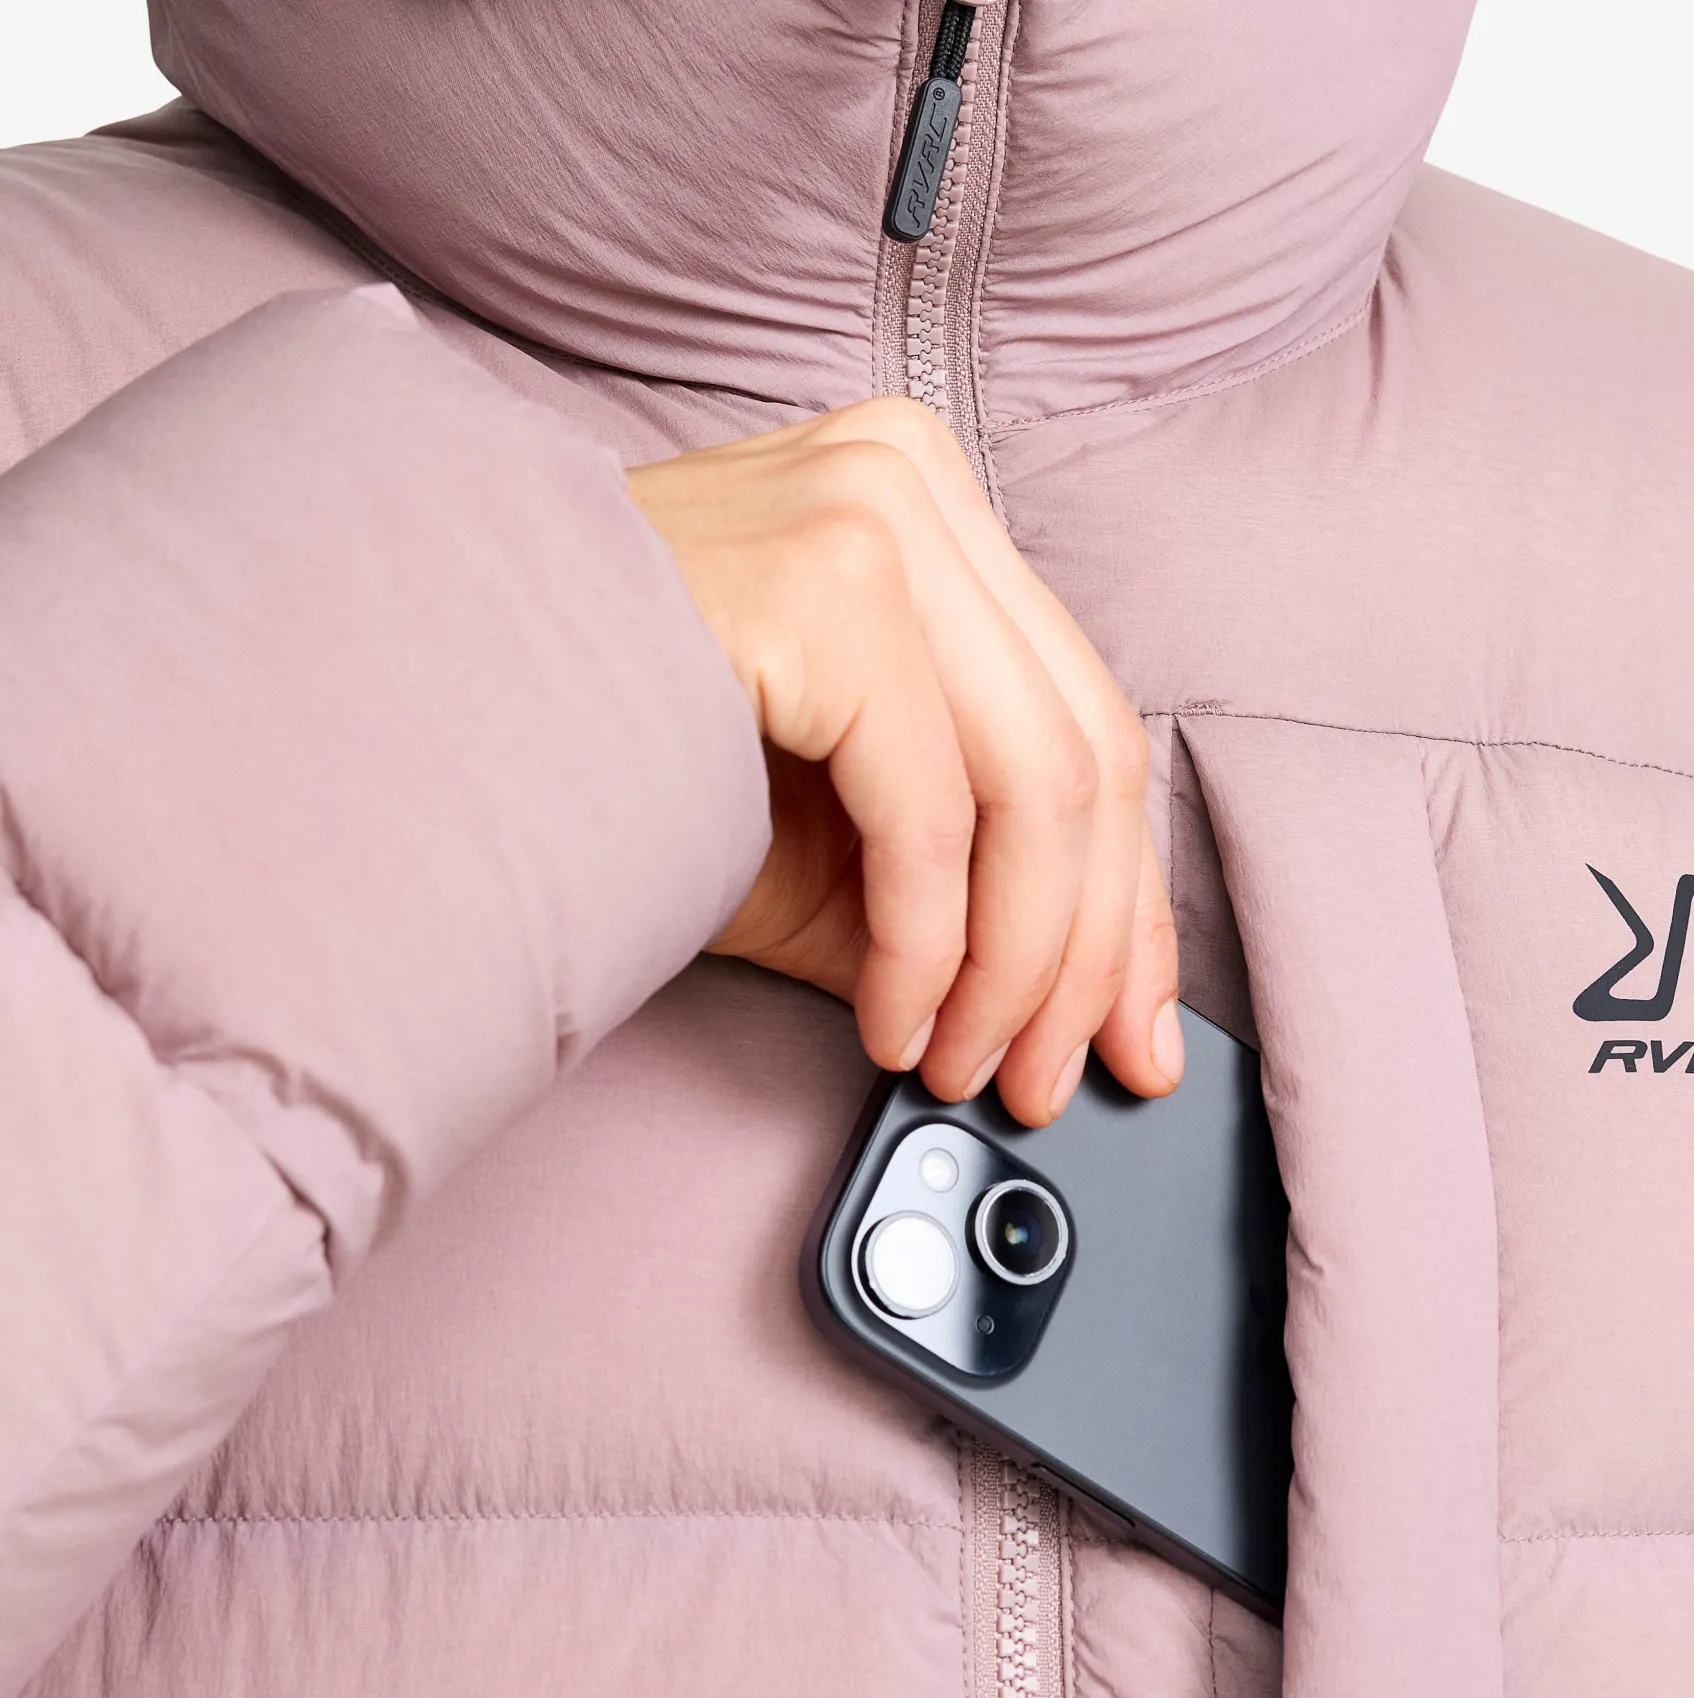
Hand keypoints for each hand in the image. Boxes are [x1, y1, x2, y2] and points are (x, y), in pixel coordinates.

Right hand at [626, 398, 1183, 1126]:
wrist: (423, 710)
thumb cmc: (615, 762)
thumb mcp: (827, 837)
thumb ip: (960, 892)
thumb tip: (1074, 1011)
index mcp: (929, 510)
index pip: (1085, 719)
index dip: (1123, 901)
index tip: (1129, 1028)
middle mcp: (914, 479)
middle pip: (1088, 755)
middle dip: (1084, 955)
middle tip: (1047, 1080)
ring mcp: (874, 514)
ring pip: (1041, 788)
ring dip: (1015, 968)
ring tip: (967, 1065)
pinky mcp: (823, 582)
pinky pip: (934, 815)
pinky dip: (931, 949)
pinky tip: (895, 1023)